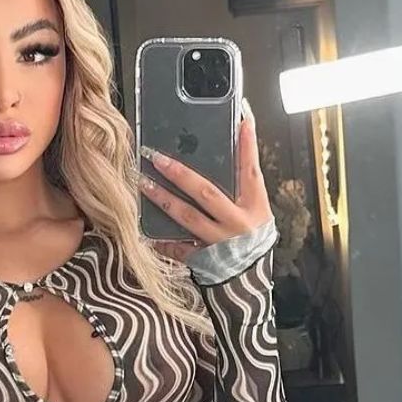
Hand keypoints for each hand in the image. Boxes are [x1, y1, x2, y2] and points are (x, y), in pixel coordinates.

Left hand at [139, 97, 272, 262]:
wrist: (251, 281)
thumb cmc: (253, 240)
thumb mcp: (257, 211)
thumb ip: (244, 186)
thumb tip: (233, 146)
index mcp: (254, 207)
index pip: (251, 171)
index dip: (248, 146)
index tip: (242, 120)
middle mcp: (236, 223)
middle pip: (206, 193)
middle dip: (181, 174)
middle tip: (158, 157)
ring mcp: (218, 241)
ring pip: (187, 217)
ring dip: (163, 198)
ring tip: (143, 183)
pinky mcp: (202, 259)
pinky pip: (177, 248)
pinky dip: (161, 240)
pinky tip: (144, 230)